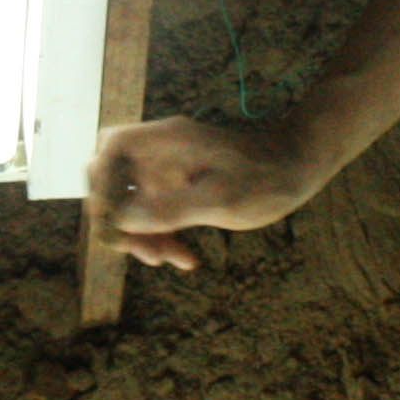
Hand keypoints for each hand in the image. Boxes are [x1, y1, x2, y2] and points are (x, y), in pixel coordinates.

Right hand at [89, 115, 317, 271]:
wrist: (298, 167)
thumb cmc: (265, 179)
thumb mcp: (221, 200)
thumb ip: (170, 208)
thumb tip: (122, 220)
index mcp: (168, 139)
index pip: (111, 148)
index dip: (101, 184)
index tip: (113, 224)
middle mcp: (161, 148)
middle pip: (113, 176)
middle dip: (120, 217)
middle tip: (143, 251)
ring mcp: (169, 166)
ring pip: (133, 199)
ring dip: (143, 233)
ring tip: (170, 260)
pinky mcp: (179, 184)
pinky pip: (155, 209)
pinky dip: (162, 233)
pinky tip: (184, 258)